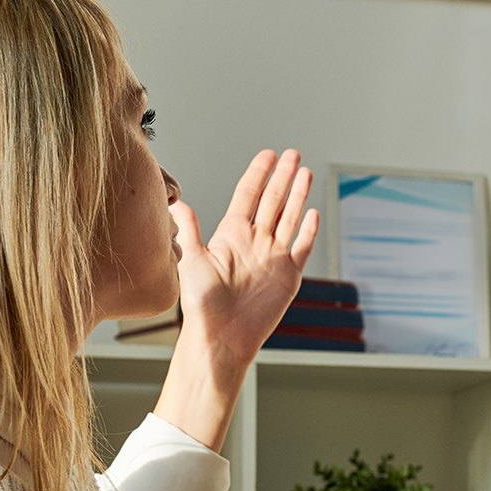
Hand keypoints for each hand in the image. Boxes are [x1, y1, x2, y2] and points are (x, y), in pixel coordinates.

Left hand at [153, 149, 319, 449]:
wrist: (222, 335)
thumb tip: (176, 202)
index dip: (259, 174)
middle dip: (283, 176)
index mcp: (231, 234)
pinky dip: (309, 231)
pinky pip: (302, 248)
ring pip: (290, 218)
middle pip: (273, 201)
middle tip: (293, 154)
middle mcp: (254, 242)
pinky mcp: (288, 275)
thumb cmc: (202, 304)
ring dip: (298, 195)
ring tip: (305, 173)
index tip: (268, 155)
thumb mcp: (191, 261)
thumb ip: (189, 230)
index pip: (248, 195)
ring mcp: (273, 257)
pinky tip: (314, 213)